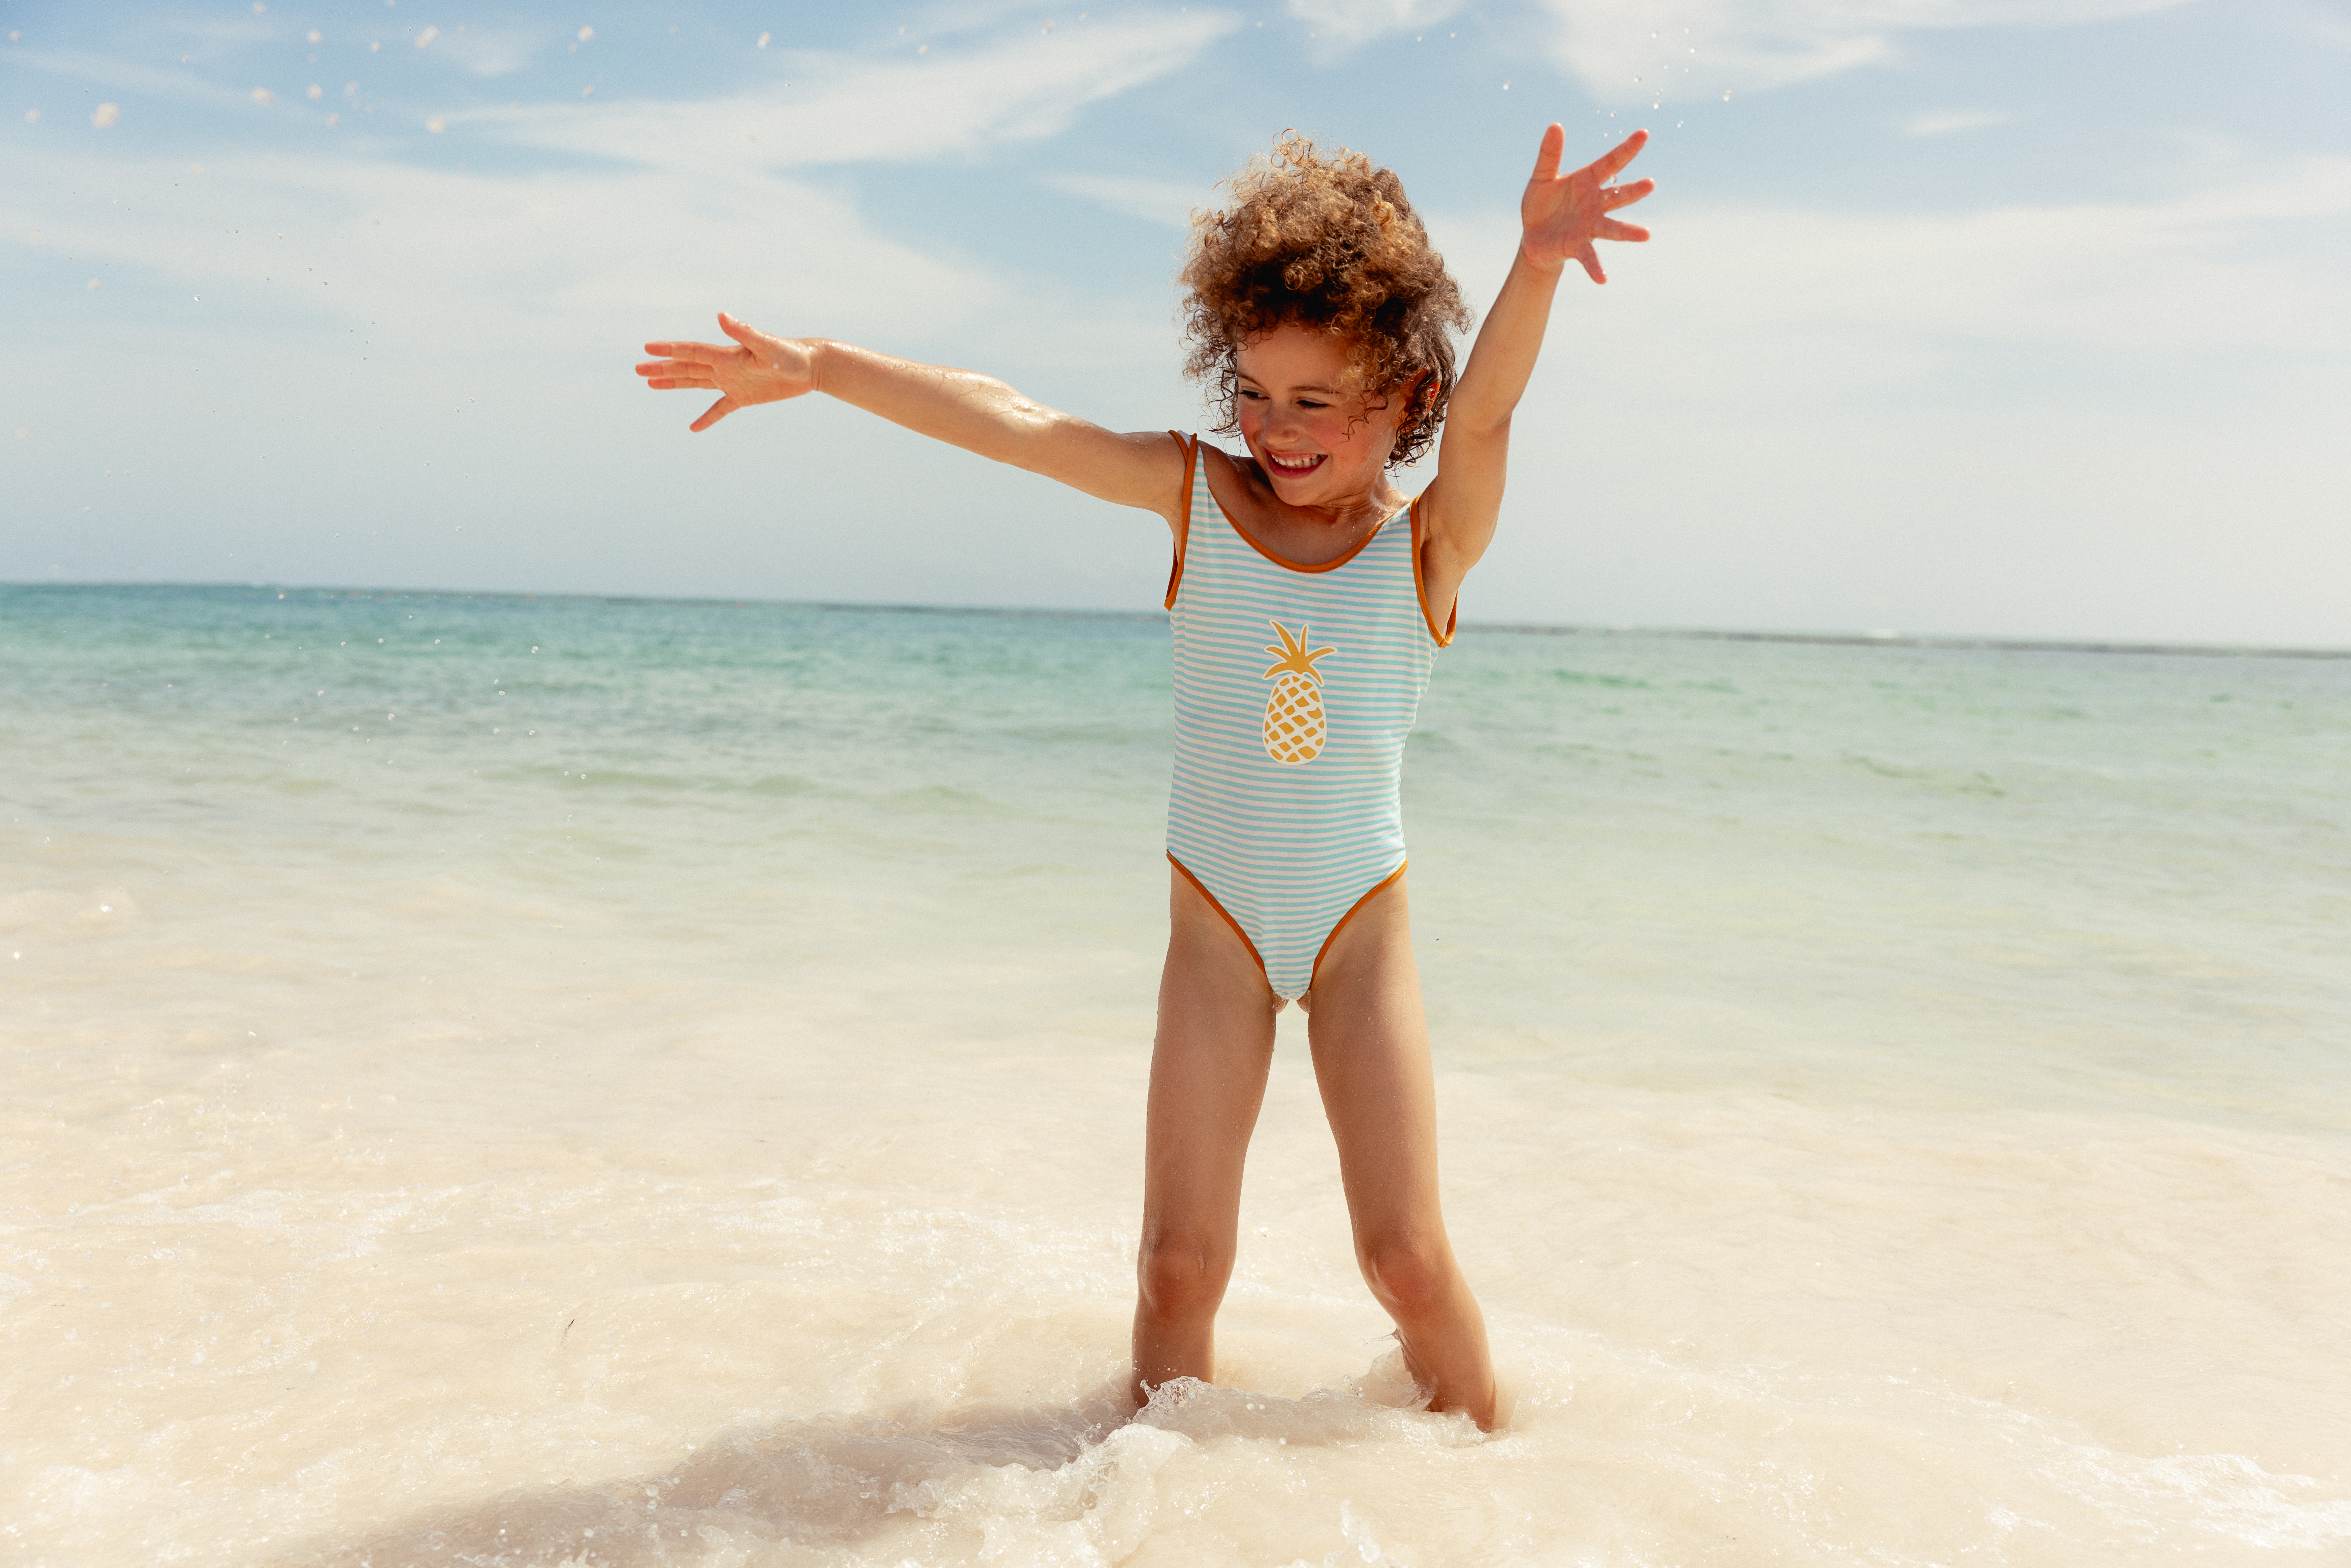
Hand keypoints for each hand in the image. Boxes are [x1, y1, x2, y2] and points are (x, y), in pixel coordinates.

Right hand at [635, 312, 817, 431]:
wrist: (809, 366)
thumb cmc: (790, 354)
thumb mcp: (766, 345)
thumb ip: (743, 332)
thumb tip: (721, 316)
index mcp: (726, 355)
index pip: (691, 351)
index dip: (669, 350)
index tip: (647, 348)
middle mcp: (724, 366)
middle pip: (686, 367)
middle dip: (662, 368)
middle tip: (637, 369)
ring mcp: (732, 381)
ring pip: (695, 382)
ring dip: (674, 383)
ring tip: (651, 384)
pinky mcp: (743, 397)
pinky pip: (720, 409)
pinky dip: (707, 418)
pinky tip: (694, 428)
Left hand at [1519, 125, 1653, 284]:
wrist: (1533, 236)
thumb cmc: (1541, 204)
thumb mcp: (1541, 177)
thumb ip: (1549, 155)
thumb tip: (1555, 125)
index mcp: (1588, 181)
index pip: (1610, 162)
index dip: (1627, 149)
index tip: (1644, 134)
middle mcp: (1595, 203)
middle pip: (1618, 196)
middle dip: (1633, 191)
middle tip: (1650, 185)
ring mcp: (1590, 226)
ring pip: (1612, 228)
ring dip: (1628, 232)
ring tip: (1645, 235)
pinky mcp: (1578, 246)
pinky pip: (1590, 258)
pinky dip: (1596, 268)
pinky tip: (1603, 280)